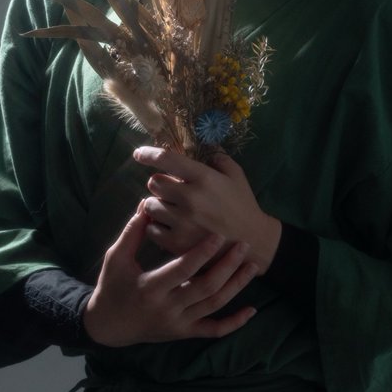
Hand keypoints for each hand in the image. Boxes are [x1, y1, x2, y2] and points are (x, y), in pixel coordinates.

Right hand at [83, 203, 258, 346]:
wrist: (107, 326)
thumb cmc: (112, 286)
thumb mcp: (116, 257)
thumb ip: (133, 231)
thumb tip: (147, 202)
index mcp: (150, 287)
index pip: (183, 269)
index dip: (203, 252)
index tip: (220, 234)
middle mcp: (167, 308)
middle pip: (205, 287)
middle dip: (228, 266)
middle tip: (244, 245)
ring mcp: (178, 323)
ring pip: (214, 306)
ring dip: (236, 286)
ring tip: (253, 266)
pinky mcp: (183, 333)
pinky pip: (213, 330)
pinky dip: (234, 322)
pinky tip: (251, 311)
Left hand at [134, 146, 281, 273]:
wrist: (252, 241)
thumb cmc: (243, 205)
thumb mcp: (236, 176)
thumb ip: (218, 159)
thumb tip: (203, 148)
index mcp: (203, 178)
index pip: (167, 159)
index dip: (149, 154)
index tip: (139, 153)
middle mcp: (190, 197)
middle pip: (154, 183)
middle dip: (160, 184)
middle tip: (171, 190)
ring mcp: (182, 221)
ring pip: (149, 205)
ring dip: (157, 205)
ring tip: (171, 209)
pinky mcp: (176, 243)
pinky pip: (151, 228)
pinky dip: (157, 226)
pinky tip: (170, 225)